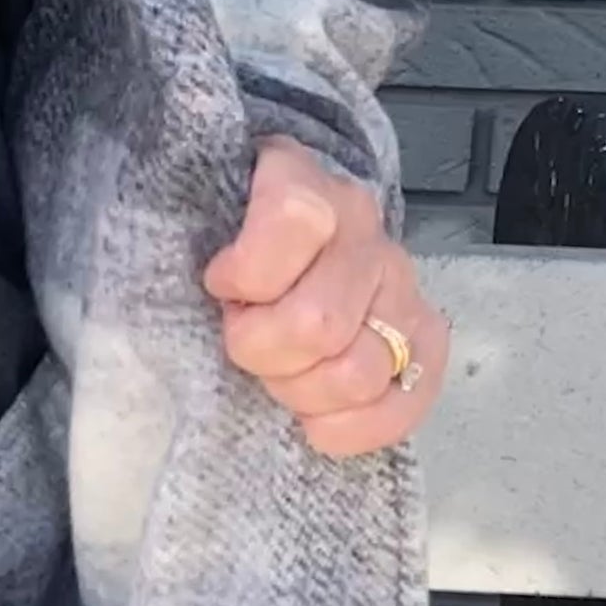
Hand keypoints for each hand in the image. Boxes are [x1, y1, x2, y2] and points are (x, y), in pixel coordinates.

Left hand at [201, 134, 448, 457]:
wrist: (286, 225)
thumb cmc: (224, 229)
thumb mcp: (193, 209)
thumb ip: (180, 224)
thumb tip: (204, 285)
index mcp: (301, 179)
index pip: (294, 219)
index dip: (247, 271)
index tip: (220, 285)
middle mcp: (362, 227)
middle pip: (318, 322)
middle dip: (261, 349)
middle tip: (243, 339)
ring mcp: (400, 283)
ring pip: (357, 372)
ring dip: (301, 390)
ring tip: (278, 371)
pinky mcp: (425, 337)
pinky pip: (406, 401)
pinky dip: (354, 427)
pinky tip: (316, 419)